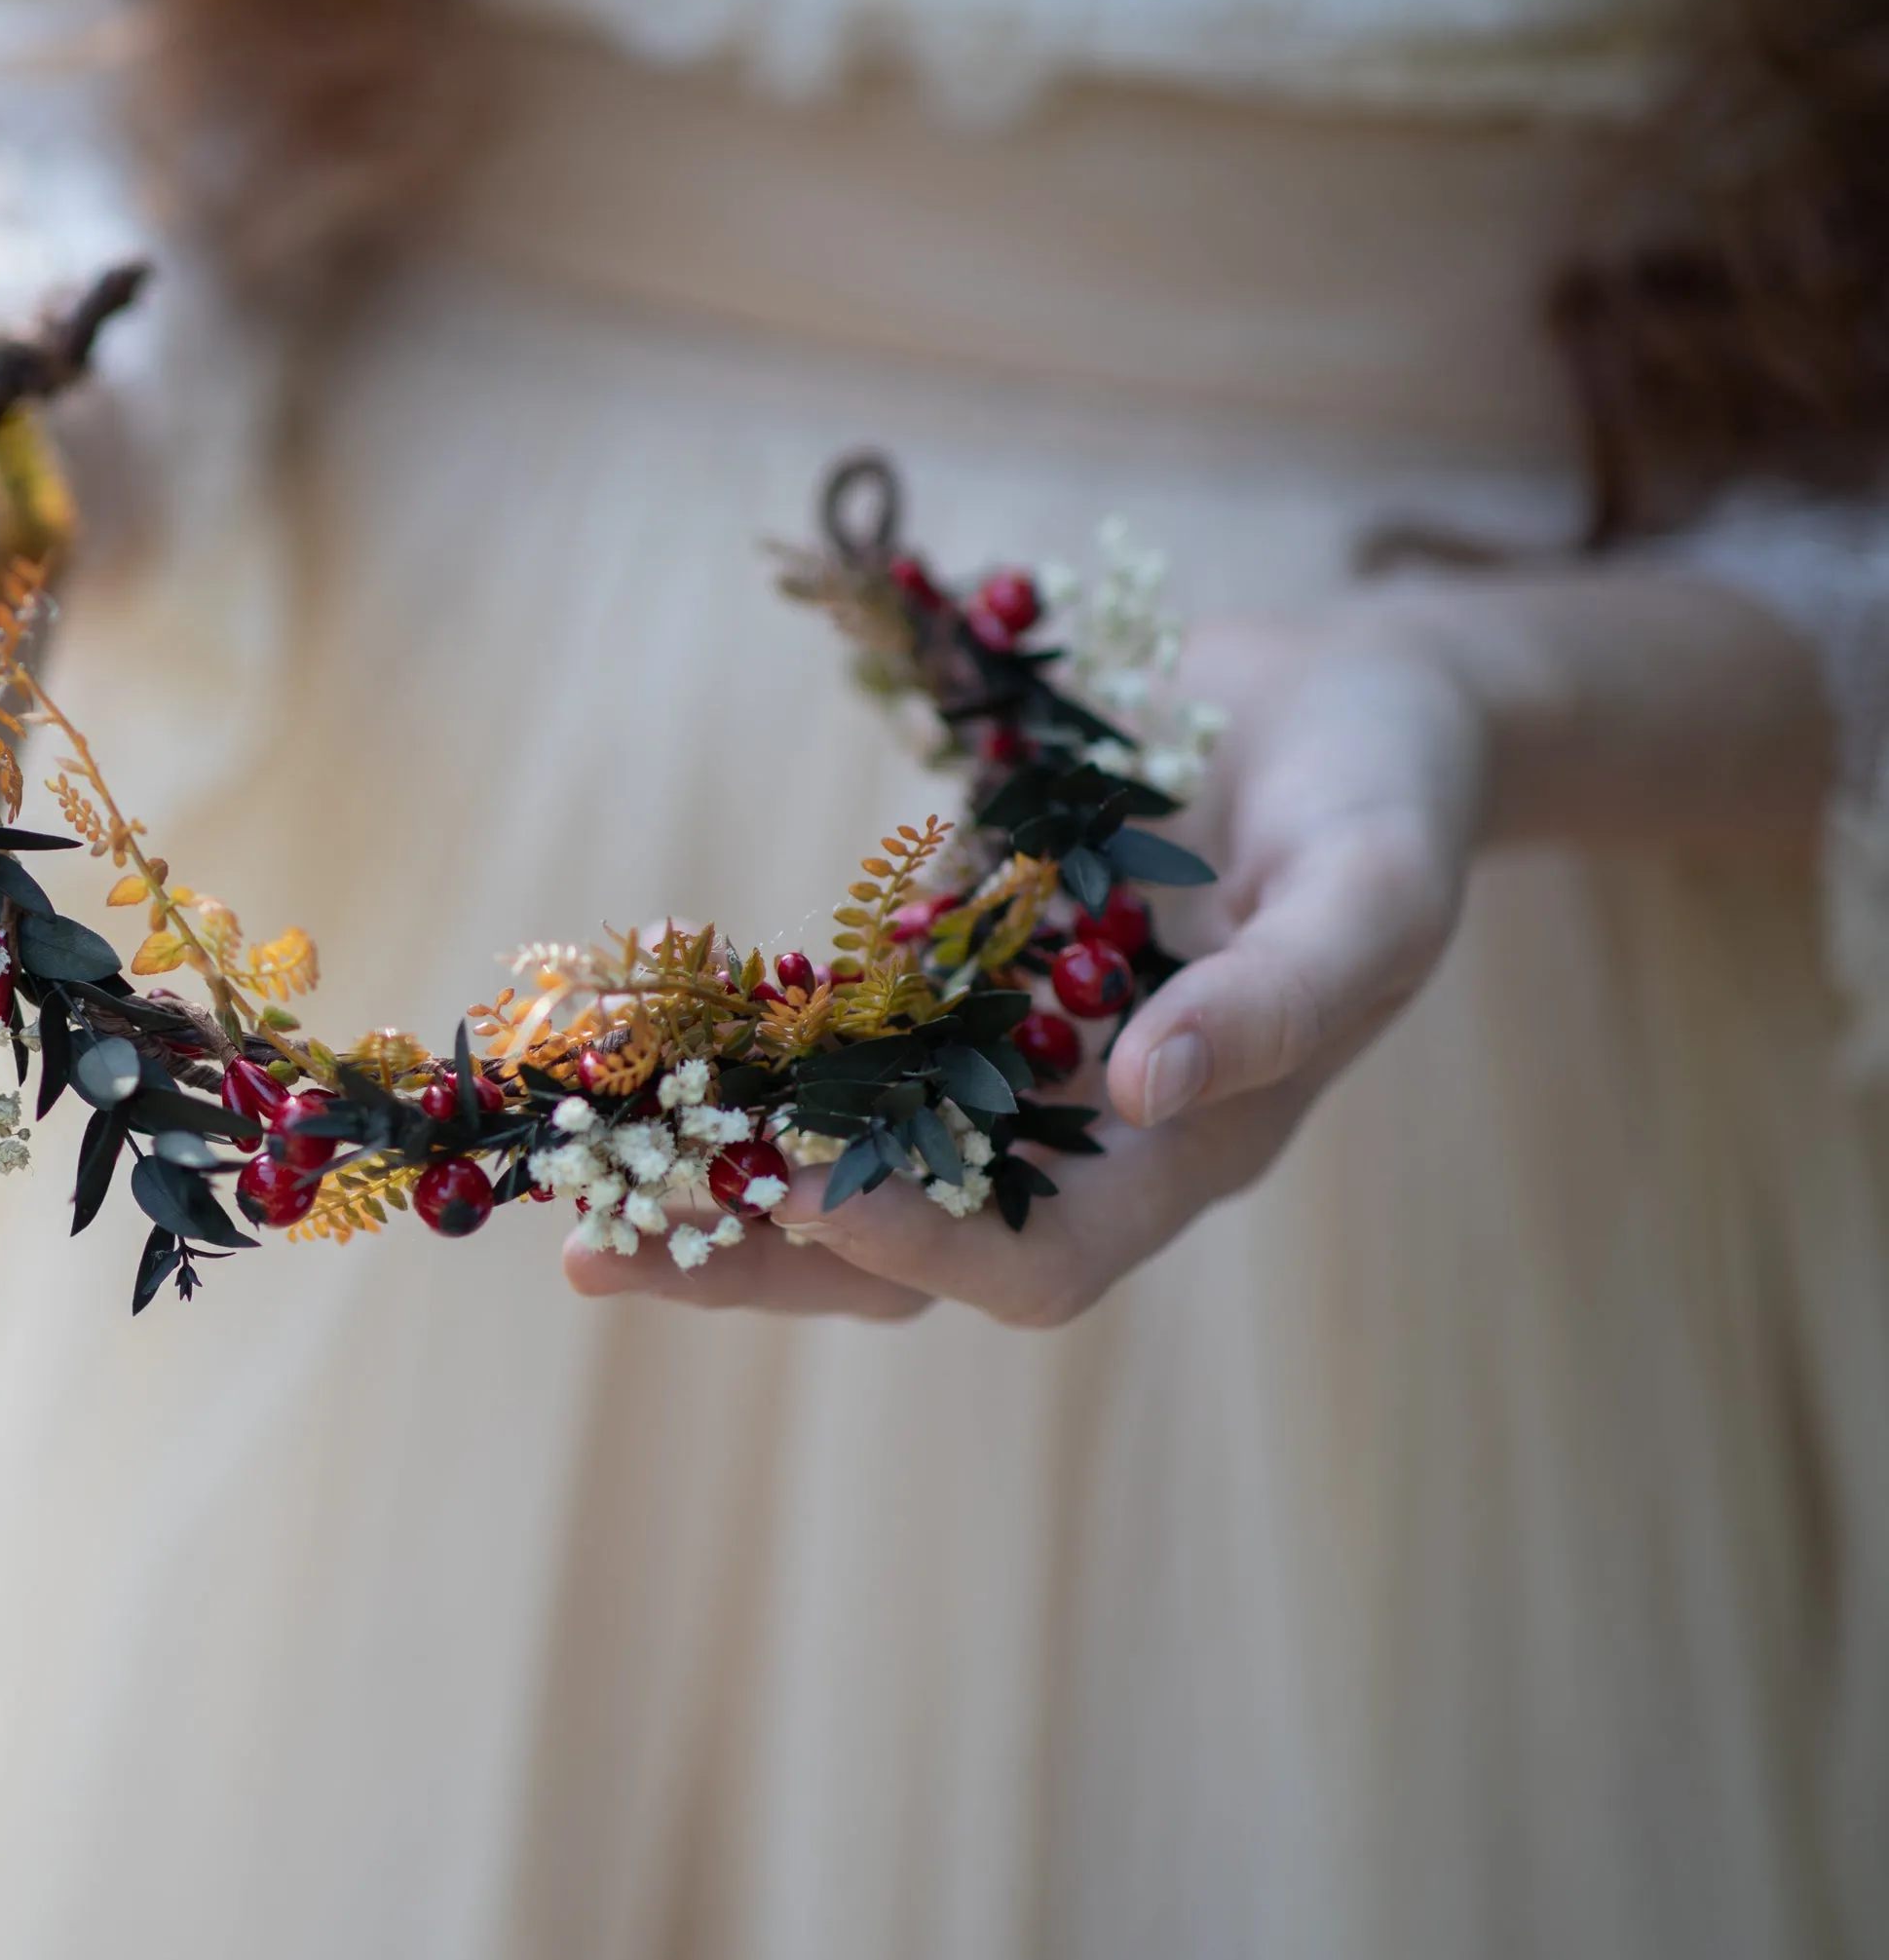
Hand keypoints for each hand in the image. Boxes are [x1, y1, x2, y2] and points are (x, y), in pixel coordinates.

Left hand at [565, 605, 1492, 1325]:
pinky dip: (736, 1052)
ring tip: (575, 1172)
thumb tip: (1145, 1087)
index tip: (805, 1202)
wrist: (1344, 699)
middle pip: (897, 1249)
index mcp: (1185, 1147)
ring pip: (838, 1158)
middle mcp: (1079, 1129)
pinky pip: (825, 1045)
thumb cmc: (1384, 792)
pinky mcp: (949, 979)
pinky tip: (632, 1039)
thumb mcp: (1373, 886)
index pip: (1039, 1259)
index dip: (921, 1253)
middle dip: (751, 1251)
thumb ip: (1282, 996)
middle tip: (600, 1249)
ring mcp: (1005, 1059)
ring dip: (710, 1172)